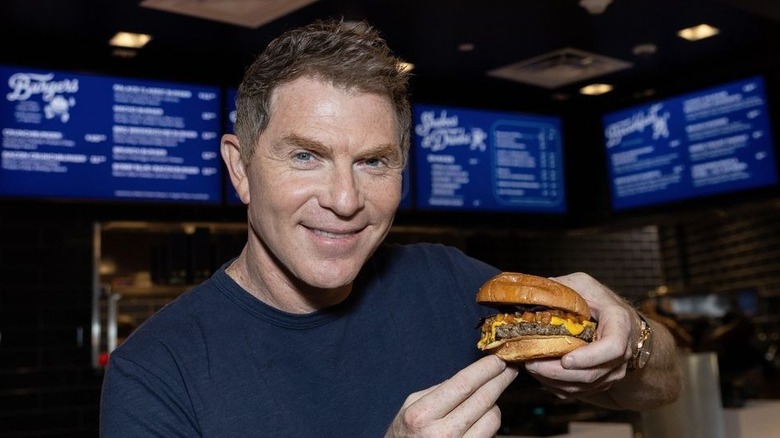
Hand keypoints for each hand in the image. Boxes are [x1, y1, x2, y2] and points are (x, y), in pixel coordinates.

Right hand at [385, 355, 517, 437]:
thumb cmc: (404, 434)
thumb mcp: (410, 406)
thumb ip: (436, 391)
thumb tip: (469, 378)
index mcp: (422, 414)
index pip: (463, 385)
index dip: (484, 370)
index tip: (498, 360)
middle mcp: (441, 434)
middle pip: (482, 400)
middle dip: (500, 380)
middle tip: (510, 369)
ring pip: (492, 419)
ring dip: (495, 404)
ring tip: (489, 397)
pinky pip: (490, 435)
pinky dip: (490, 422)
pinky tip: (484, 416)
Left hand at [523, 272, 635, 399]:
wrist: (622, 326)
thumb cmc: (601, 302)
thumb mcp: (584, 285)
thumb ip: (562, 288)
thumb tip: (533, 292)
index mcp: (619, 325)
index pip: (612, 347)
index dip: (589, 357)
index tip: (565, 359)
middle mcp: (621, 354)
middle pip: (592, 374)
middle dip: (558, 372)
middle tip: (531, 363)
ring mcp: (612, 372)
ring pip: (582, 386)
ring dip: (552, 380)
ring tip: (529, 367)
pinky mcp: (600, 383)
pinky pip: (576, 392)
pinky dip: (555, 385)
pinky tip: (538, 373)